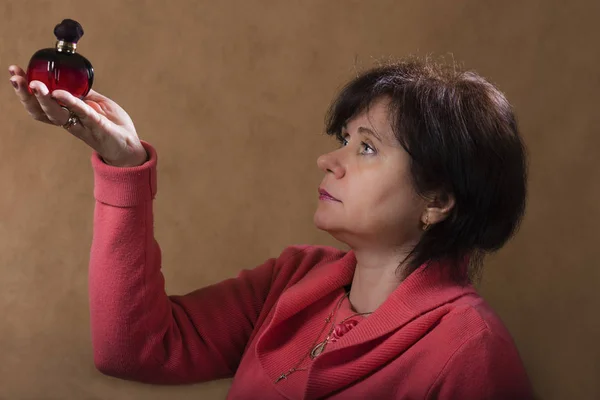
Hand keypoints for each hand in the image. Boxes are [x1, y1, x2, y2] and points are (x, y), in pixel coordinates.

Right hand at [8, 65, 147, 167]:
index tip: (15, 72)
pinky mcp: (97, 126)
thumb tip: (71, 76)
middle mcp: (68, 121)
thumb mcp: (96, 103)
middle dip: (24, 93)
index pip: (39, 102)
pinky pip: (82, 113)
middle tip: (15, 77)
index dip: (25, 89)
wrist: (130, 146)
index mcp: (66, 114)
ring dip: (42, 99)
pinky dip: (70, 102)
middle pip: (39, 109)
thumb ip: (82, 92)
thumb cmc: (112, 125)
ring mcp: (81, 125)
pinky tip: (59, 93)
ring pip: (55, 113)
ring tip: (34, 84)